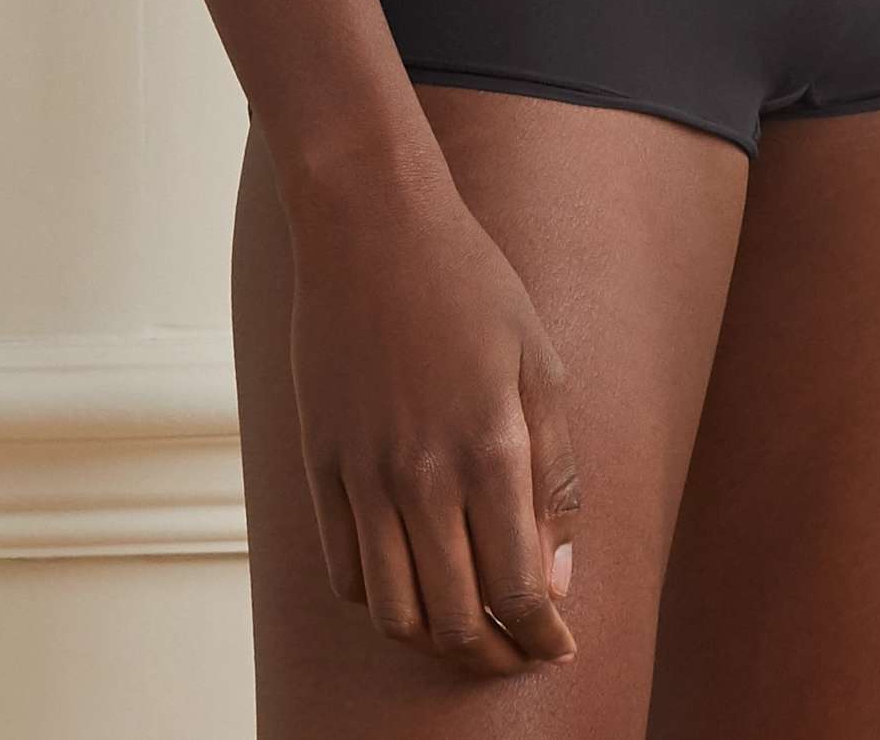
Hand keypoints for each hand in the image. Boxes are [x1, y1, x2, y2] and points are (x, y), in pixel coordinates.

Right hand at [287, 167, 580, 676]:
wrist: (372, 222)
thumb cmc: (469, 283)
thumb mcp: (539, 364)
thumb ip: (554, 476)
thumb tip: (555, 578)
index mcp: (490, 447)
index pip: (518, 591)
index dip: (542, 638)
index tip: (558, 648)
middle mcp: (422, 474)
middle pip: (455, 620)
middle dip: (496, 656)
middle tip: (520, 652)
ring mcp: (362, 472)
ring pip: (393, 614)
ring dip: (436, 644)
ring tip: (468, 634)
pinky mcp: (320, 462)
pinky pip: (343, 571)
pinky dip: (379, 602)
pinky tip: (411, 588)